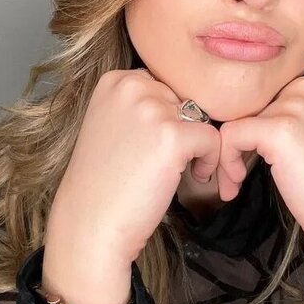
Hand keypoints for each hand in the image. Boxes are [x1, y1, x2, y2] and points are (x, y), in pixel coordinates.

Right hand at [45, 68, 225, 274]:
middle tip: (169, 160)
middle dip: (183, 127)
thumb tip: (182, 99)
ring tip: (180, 169)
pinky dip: (211, 159)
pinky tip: (195, 176)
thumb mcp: (109, 123)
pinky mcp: (173, 136)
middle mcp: (132, 87)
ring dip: (198, 143)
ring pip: (201, 117)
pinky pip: (212, 138)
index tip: (158, 144)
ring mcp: (152, 110)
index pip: (163, 84)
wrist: (90, 223)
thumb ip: (139, 104)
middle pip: (183, 98)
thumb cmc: (103, 181)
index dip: (167, 115)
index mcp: (115, 81)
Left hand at [217, 72, 303, 268]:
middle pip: (246, 107)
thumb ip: (286, 118)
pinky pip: (230, 136)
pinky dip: (227, 161)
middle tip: (237, 175)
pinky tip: (239, 182)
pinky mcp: (280, 130)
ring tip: (237, 183)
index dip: (250, 130)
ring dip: (229, 156)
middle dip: (236, 143)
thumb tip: (241, 118)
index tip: (249, 159)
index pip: (263, 97)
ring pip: (234, 121)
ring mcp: (295, 106)